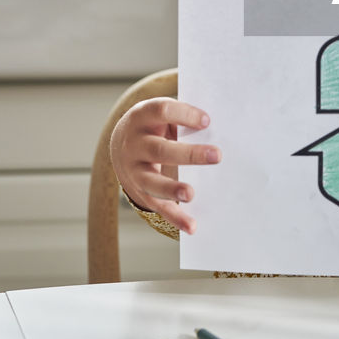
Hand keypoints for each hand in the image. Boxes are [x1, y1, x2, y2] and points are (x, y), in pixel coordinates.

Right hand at [110, 97, 220, 233]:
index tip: (207, 121)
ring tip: (191, 195)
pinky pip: (158, 206)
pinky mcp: (140, 192)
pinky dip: (176, 218)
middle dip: (189, 154)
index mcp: (142, 117)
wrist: (120, 144)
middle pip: (160, 150)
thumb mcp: (161, 115)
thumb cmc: (153, 125)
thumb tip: (215, 128)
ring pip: (153, 182)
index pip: (162, 112)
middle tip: (217, 155)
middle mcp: (134, 144)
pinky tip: (192, 226)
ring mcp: (134, 170)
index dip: (184, 114)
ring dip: (173, 190)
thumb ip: (182, 118)